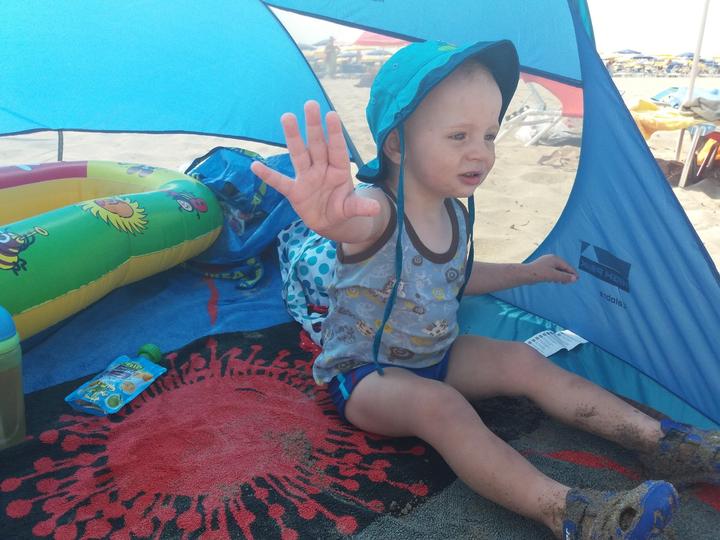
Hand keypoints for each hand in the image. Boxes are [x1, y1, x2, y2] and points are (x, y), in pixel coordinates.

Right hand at [250, 100, 379, 234]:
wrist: (329, 222)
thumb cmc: (342, 208)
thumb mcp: (352, 209)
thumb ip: (361, 207)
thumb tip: (375, 209)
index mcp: (339, 170)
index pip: (337, 149)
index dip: (334, 133)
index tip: (332, 114)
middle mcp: (322, 169)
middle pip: (317, 145)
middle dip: (313, 126)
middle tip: (311, 103)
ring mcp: (306, 178)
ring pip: (299, 154)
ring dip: (293, 137)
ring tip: (287, 117)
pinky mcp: (294, 191)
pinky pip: (280, 182)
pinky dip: (268, 176)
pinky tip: (255, 166)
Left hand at [527, 255, 577, 283]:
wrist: (524, 274)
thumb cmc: (539, 274)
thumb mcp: (554, 276)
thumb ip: (564, 277)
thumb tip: (575, 278)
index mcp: (555, 259)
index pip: (567, 266)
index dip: (572, 273)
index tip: (577, 279)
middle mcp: (551, 259)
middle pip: (562, 267)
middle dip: (566, 275)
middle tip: (569, 282)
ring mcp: (546, 262)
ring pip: (557, 269)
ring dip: (560, 276)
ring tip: (561, 283)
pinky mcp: (542, 267)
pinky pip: (552, 271)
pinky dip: (554, 276)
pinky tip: (553, 281)